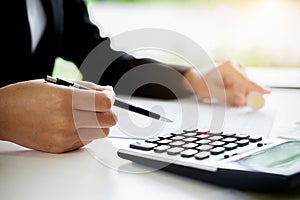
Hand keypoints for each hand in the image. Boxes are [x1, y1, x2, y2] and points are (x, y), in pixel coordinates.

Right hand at [0, 79, 116, 152]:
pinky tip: (75, 124)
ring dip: (100, 123)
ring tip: (87, 115)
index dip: (110, 97)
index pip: (105, 103)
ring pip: (101, 133)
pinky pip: (86, 141)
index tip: (107, 95)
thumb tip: (106, 92)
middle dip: (109, 111)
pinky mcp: (61, 148)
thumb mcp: (56, 84)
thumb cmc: (26, 96)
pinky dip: (87, 132)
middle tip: (101, 106)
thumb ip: (86, 88)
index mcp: (66, 99)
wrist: (3, 115)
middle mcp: (67, 120)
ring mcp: (64, 137)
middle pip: (109, 121)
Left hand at [184, 60, 270, 105]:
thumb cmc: (200, 82)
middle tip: (229, 100)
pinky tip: (226, 90)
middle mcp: (234, 65)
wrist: (193, 77)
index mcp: (228, 67)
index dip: (256, 88)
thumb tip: (242, 100)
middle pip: (245, 85)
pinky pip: (240, 85)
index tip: (267, 93)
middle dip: (240, 95)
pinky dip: (235, 90)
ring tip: (222, 92)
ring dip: (236, 93)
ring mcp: (235, 68)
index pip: (245, 81)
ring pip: (243, 86)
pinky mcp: (236, 73)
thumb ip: (227, 96)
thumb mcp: (211, 92)